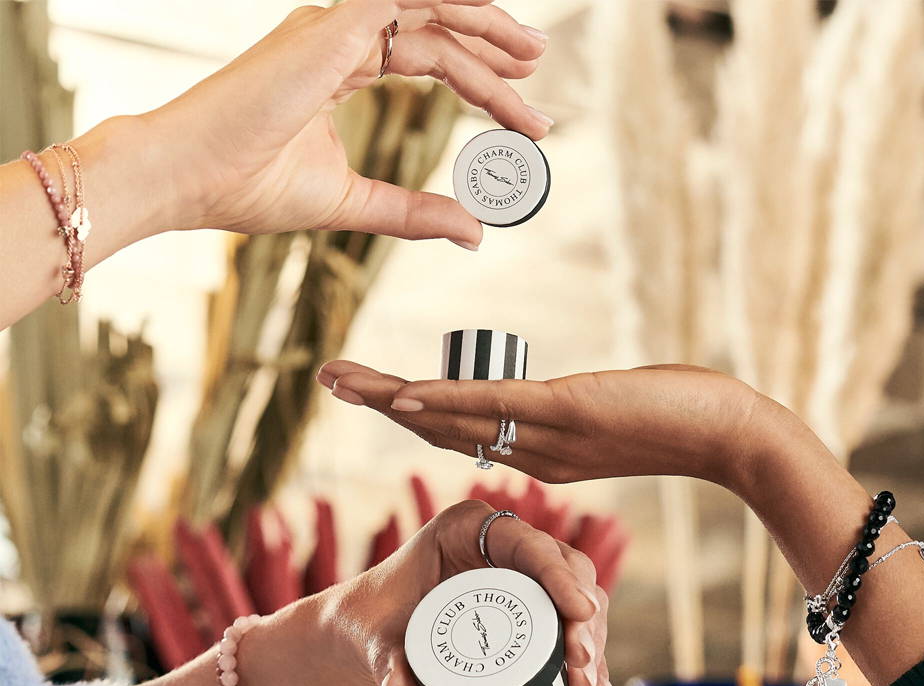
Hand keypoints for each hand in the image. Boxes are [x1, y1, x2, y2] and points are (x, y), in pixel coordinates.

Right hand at [146, 0, 549, 242]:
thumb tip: (473, 231)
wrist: (189, 178)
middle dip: (494, 43)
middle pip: (437, 23)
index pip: (426, 56)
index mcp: (338, 64)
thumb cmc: (248, 187)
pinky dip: (458, 18)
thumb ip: (412, 212)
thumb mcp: (353, 202)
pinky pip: (412, 7)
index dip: (478, 79)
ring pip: (432, 10)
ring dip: (488, 31)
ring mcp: (334, 24)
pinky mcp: (331, 27)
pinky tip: (495, 40)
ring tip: (532, 63)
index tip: (518, 112)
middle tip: (538, 67)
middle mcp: (339, 35)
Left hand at [242, 499, 610, 685]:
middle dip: (583, 616)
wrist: (371, 641)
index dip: (561, 577)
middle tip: (582, 666)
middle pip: (564, 567)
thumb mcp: (373, 644)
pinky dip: (582, 653)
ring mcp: (518, 570)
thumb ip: (383, 662)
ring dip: (589, 638)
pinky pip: (567, 620)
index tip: (581, 613)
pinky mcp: (527, 602)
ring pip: (574, 594)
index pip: (527, 543)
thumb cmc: (370, 628)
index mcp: (464, 527)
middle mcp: (500, 541)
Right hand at [317, 361, 764, 492]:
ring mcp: (546, 434)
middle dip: (381, 403)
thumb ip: (570, 410)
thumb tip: (546, 400)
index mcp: (536, 450)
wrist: (730, 436)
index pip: (457, 431)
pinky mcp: (568, 413)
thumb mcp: (610, 411)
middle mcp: (530, 449)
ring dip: (395, 399)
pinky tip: (405, 394)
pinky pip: (493, 409)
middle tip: (330, 380)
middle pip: (441, 427)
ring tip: (343, 382)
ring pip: (455, 418)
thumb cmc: (678, 416)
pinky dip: (445, 402)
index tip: (367, 392)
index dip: (407, 414)